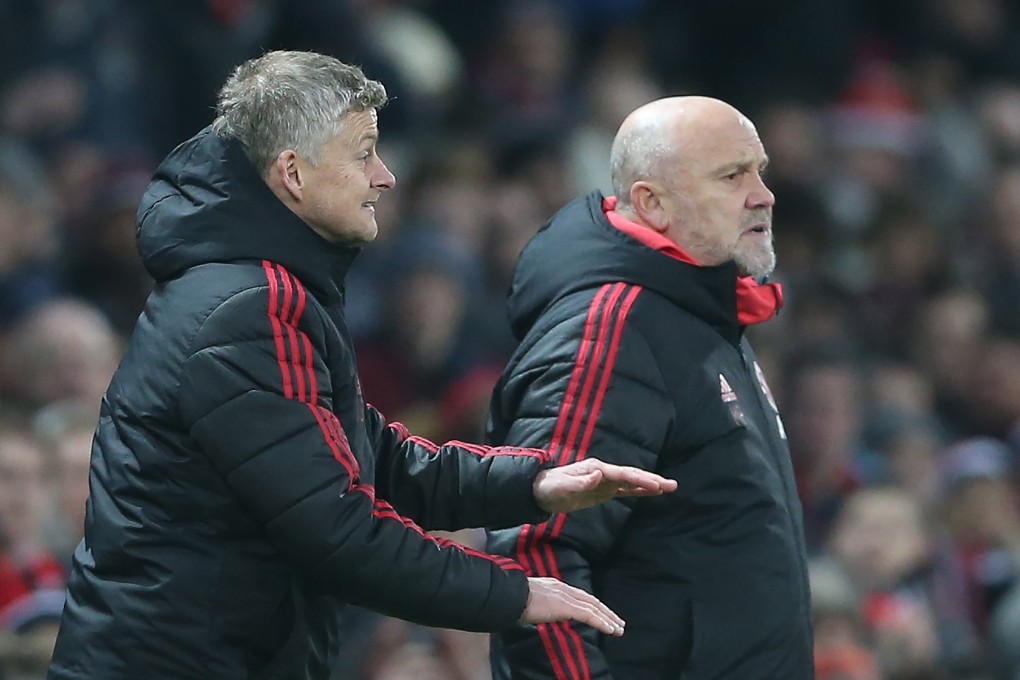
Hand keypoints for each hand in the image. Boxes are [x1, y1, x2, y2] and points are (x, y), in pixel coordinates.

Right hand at [520, 577, 624, 635]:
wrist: (507, 596)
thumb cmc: (511, 600)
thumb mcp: (528, 600)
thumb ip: (540, 604)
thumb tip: (540, 612)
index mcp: (554, 586)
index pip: (580, 596)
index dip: (593, 605)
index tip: (603, 613)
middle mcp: (562, 588)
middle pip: (591, 600)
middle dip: (606, 612)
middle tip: (618, 622)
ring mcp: (564, 596)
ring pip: (593, 608)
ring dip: (608, 619)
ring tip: (619, 629)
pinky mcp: (566, 606)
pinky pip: (589, 615)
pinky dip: (602, 623)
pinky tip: (610, 630)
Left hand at [533, 458, 676, 513]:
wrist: (539, 491)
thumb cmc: (550, 488)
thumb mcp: (563, 487)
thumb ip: (582, 482)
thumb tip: (599, 475)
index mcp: (595, 468)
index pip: (622, 474)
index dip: (639, 479)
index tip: (655, 485)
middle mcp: (602, 472)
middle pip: (631, 475)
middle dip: (652, 480)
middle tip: (671, 485)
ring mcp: (603, 481)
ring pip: (631, 482)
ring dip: (650, 484)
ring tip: (669, 487)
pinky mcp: (602, 491)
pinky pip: (624, 491)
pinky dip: (638, 490)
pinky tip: (651, 492)